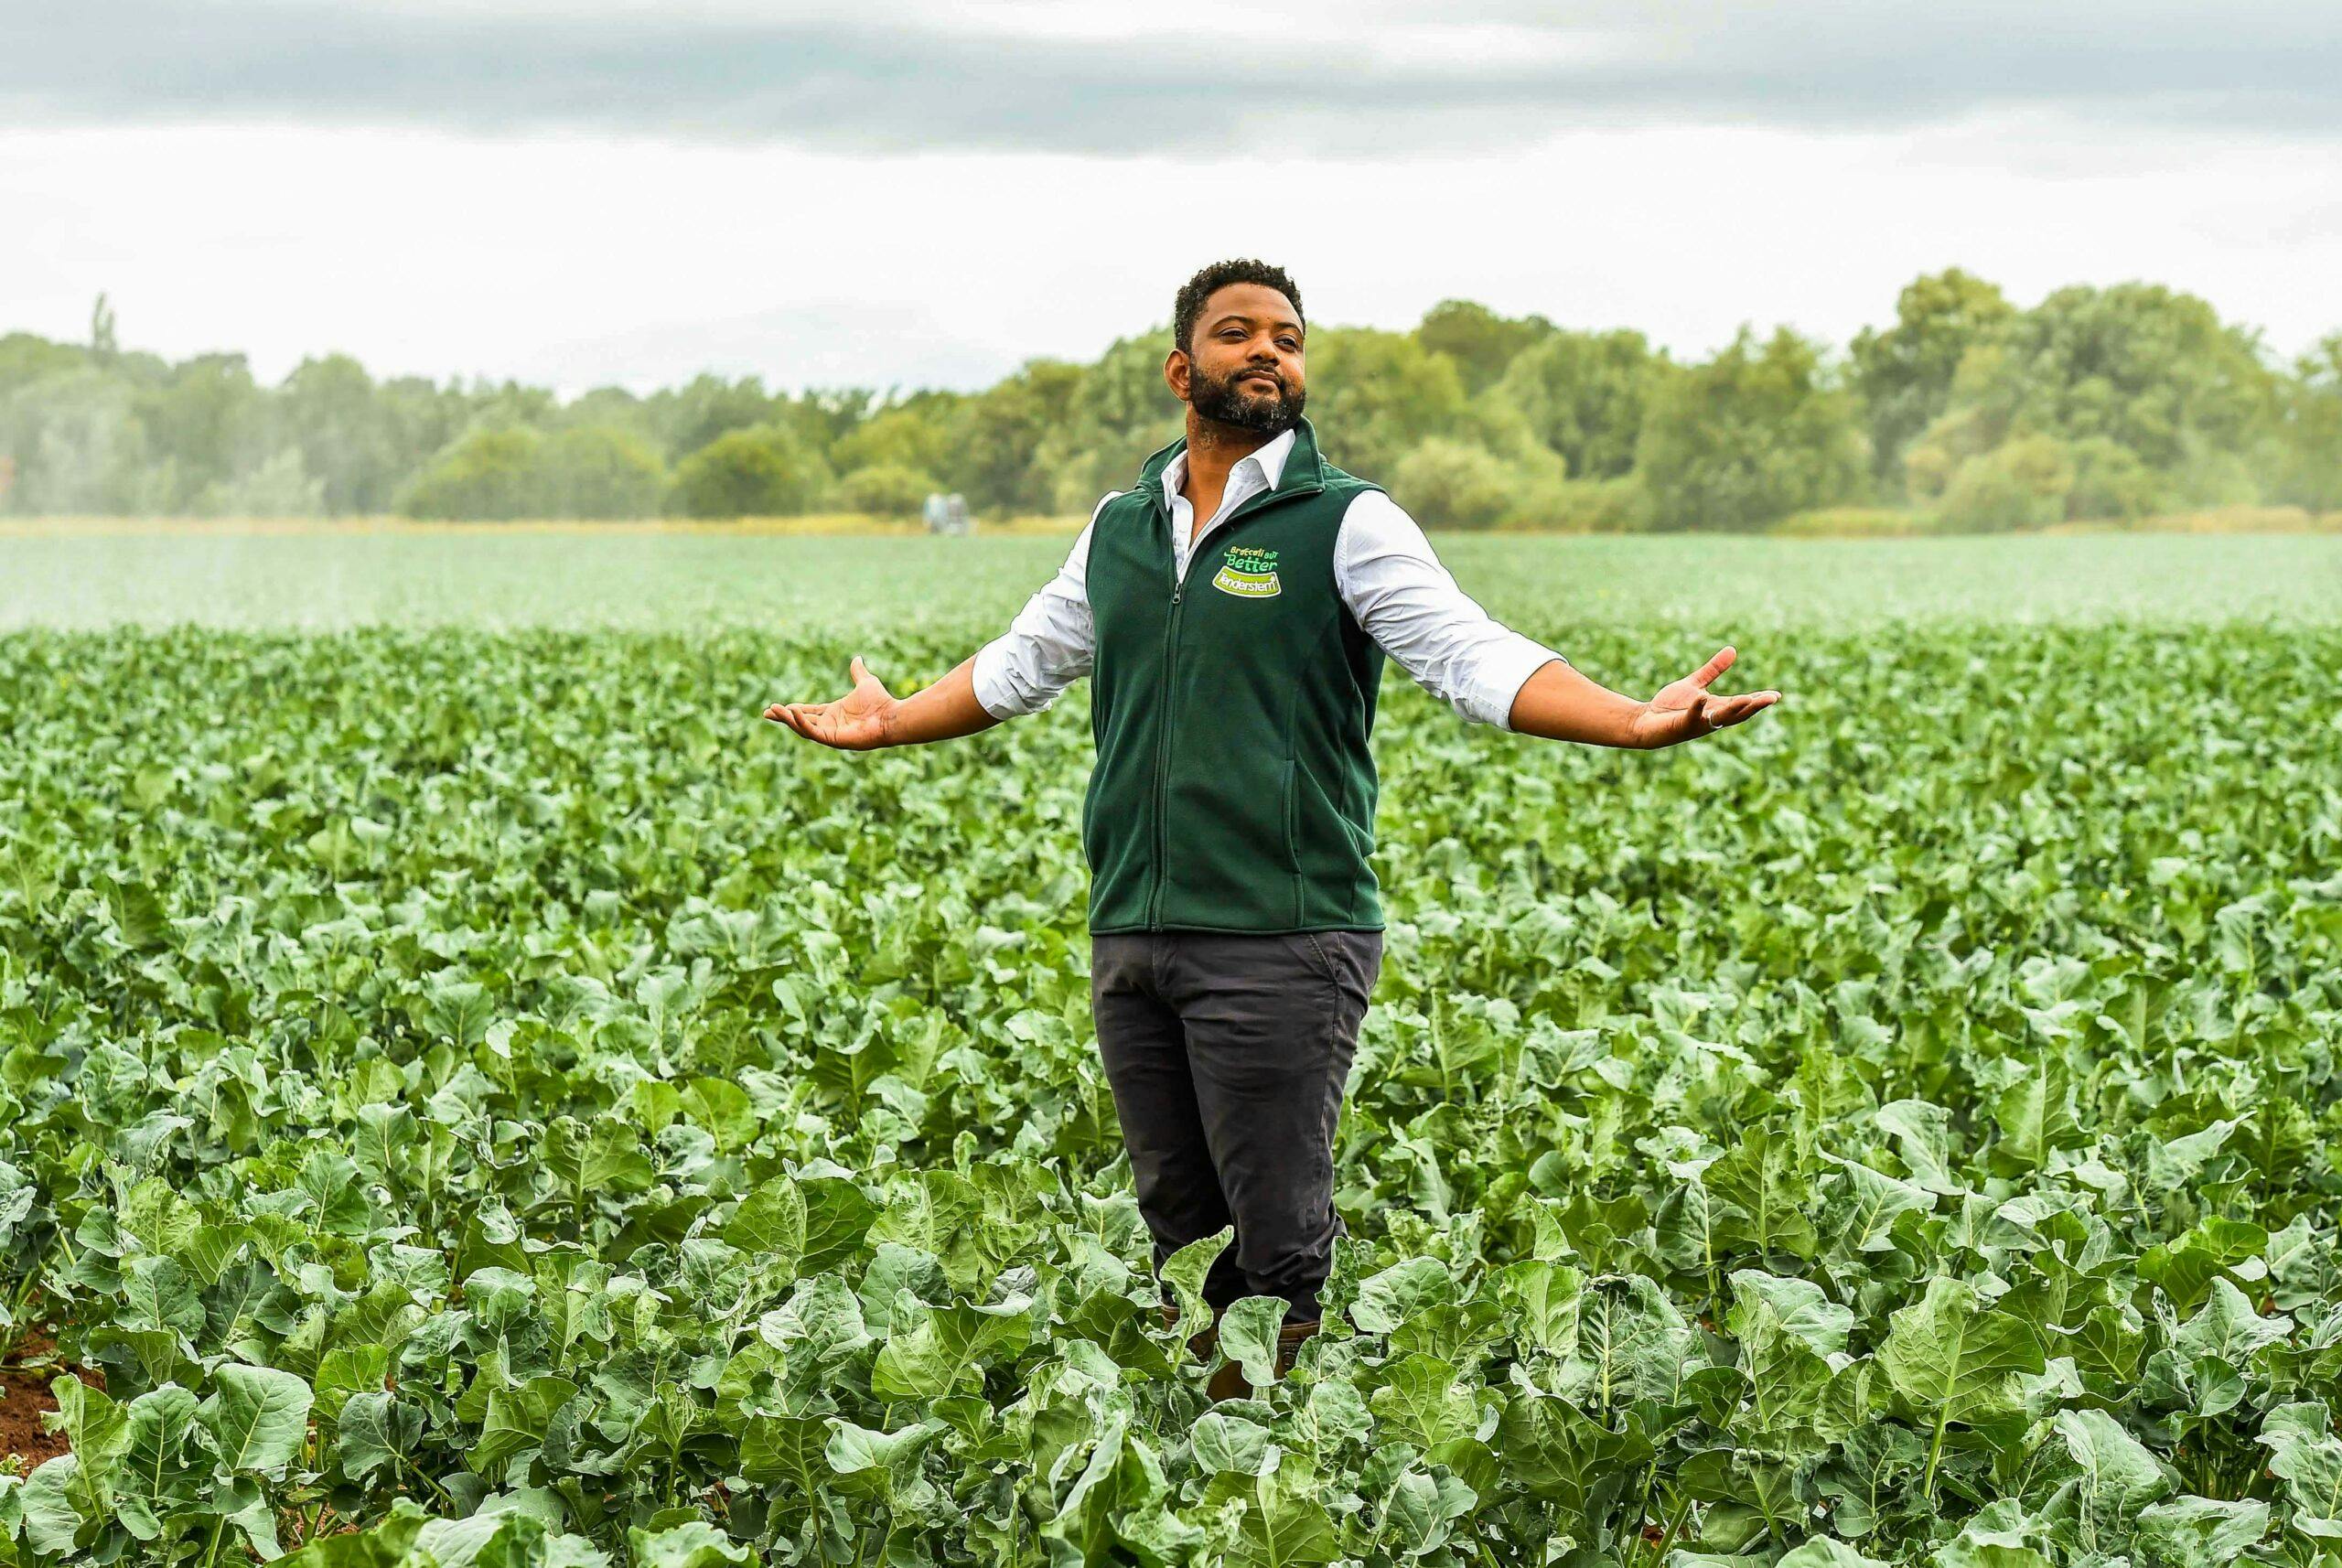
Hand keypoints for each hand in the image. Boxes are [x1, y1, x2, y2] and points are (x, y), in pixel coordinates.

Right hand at [764, 655, 898, 749]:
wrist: (891, 715)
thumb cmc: (881, 702)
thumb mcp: (865, 682)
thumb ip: (857, 672)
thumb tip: (857, 658)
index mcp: (835, 713)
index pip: (809, 711)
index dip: (794, 710)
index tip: (778, 706)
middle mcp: (831, 724)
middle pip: (801, 721)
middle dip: (784, 717)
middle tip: (767, 712)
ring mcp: (831, 733)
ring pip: (803, 728)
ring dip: (788, 720)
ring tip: (773, 711)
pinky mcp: (834, 739)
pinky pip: (813, 732)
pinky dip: (802, 723)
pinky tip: (792, 713)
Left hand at [1628, 646, 1780, 748]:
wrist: (1645, 721)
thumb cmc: (1671, 706)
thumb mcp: (1695, 684)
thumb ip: (1714, 669)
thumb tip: (1733, 650)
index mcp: (1717, 708)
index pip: (1742, 705)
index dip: (1758, 701)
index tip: (1776, 695)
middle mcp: (1711, 718)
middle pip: (1737, 713)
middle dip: (1754, 707)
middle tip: (1771, 699)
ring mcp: (1697, 723)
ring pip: (1719, 718)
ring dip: (1732, 709)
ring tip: (1746, 699)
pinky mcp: (1681, 725)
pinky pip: (1691, 716)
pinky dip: (1697, 708)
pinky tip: (1702, 697)